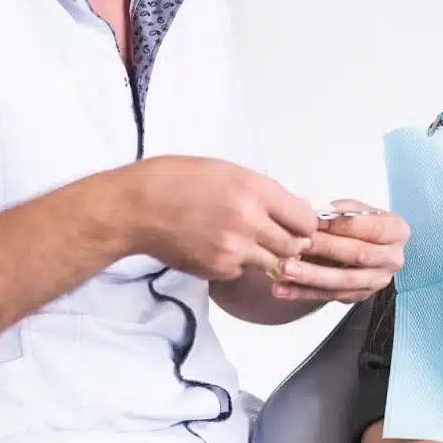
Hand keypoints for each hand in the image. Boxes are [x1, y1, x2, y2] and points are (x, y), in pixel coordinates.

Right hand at [124, 156, 317, 279]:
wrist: (137, 207)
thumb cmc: (177, 181)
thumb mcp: (229, 171)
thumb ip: (263, 192)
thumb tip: (291, 207)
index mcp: (256, 191)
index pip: (305, 219)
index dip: (305, 223)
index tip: (300, 224)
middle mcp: (250, 222)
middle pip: (294, 246)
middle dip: (290, 242)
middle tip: (278, 236)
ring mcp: (234, 249)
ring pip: (272, 263)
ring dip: (266, 255)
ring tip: (246, 240)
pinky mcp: (218, 269)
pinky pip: (242, 271)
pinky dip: (238, 264)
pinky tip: (219, 247)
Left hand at [269, 200, 409, 304]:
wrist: (366, 246)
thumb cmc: (358, 223)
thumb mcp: (353, 209)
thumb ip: (336, 211)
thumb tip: (309, 209)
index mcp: (397, 231)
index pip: (369, 227)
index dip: (340, 224)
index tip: (312, 219)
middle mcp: (393, 258)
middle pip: (357, 254)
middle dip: (325, 249)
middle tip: (297, 244)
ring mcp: (377, 281)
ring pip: (343, 281)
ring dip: (311, 276)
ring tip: (285, 269)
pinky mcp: (359, 296)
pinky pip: (329, 296)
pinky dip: (302, 293)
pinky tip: (281, 289)